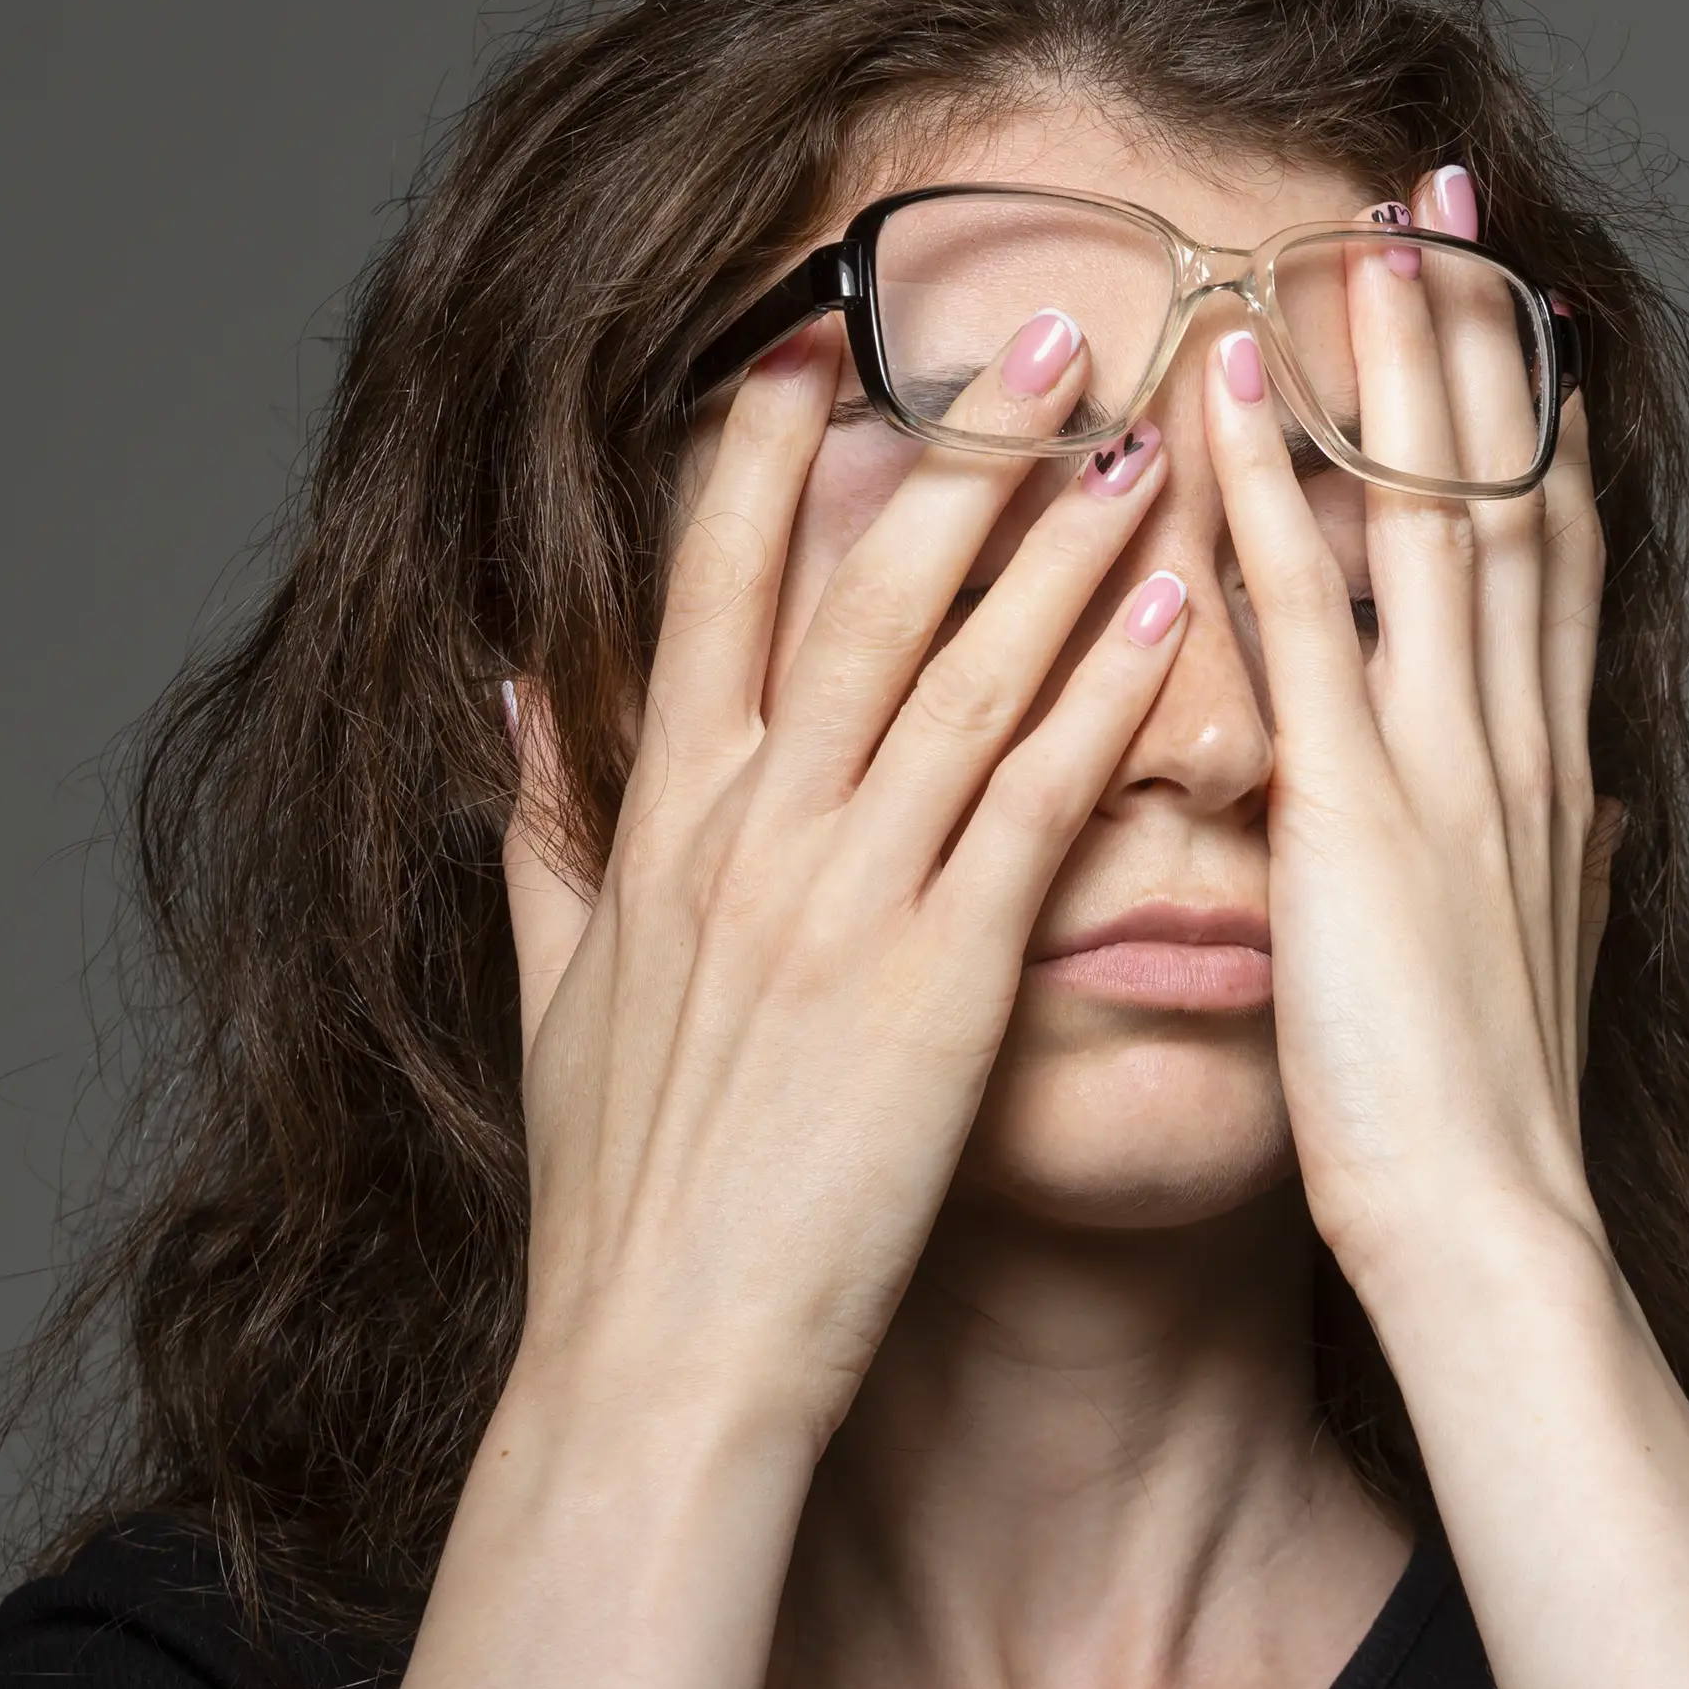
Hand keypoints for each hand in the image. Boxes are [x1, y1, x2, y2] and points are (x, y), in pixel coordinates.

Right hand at [501, 313, 1188, 1443]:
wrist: (661, 1359)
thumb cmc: (617, 1197)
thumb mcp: (549, 992)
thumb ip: (540, 825)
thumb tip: (513, 688)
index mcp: (658, 826)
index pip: (709, 594)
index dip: (764, 459)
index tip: (817, 346)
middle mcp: (750, 833)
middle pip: (860, 595)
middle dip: (954, 448)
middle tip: (1045, 328)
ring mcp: (846, 898)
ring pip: (966, 670)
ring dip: (1058, 535)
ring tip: (1140, 422)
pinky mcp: (943, 982)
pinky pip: (1038, 802)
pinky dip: (1104, 690)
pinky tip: (1175, 603)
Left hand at [1201, 167, 1623, 1301]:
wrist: (1491, 1228)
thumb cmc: (1498, 1121)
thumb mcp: (1555, 968)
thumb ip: (1578, 871)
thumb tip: (1611, 815)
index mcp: (1553, 775)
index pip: (1552, 553)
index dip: (1534, 417)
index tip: (1519, 306)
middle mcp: (1518, 740)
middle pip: (1511, 489)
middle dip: (1482, 337)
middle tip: (1451, 198)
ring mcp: (1444, 766)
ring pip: (1432, 515)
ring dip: (1397, 364)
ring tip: (1365, 227)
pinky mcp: (1355, 812)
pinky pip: (1311, 614)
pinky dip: (1277, 488)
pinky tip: (1238, 382)